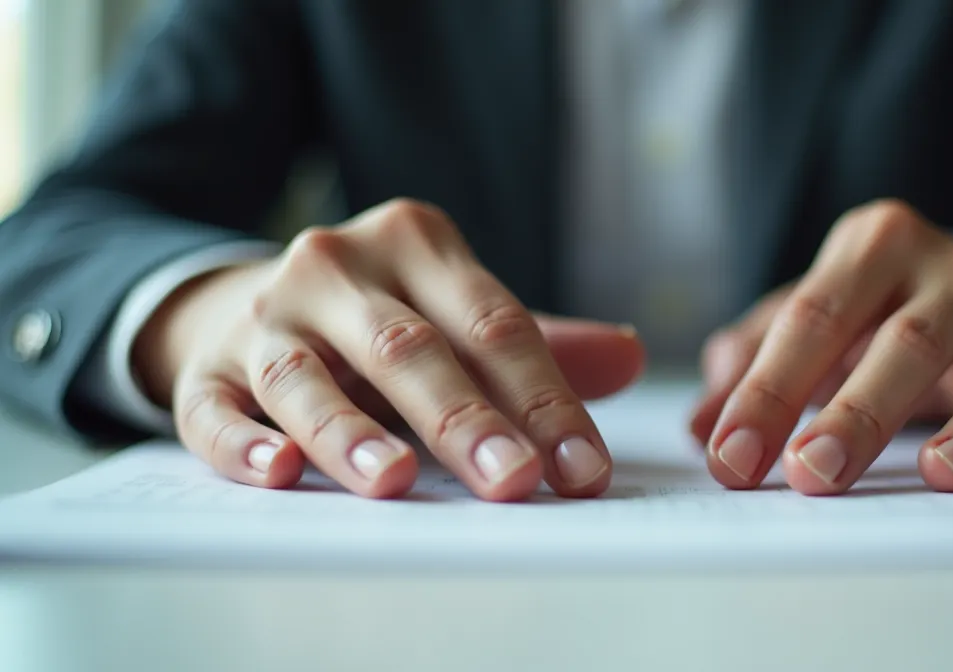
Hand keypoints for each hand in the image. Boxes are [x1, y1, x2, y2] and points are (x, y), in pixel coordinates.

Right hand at [134, 199, 644, 500]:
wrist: (245, 300)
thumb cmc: (380, 319)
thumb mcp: (456, 311)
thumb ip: (540, 342)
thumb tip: (631, 358)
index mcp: (415, 244)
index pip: (494, 325)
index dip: (544, 400)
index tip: (583, 468)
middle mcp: (337, 269)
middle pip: (409, 349)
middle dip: (466, 420)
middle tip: (515, 482)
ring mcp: (264, 318)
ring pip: (307, 377)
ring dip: (352, 433)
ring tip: (396, 480)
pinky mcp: (204, 370)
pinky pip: (214, 409)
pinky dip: (243, 443)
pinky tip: (278, 473)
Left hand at [689, 200, 952, 493]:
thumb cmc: (877, 311)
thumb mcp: (813, 315)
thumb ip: (752, 360)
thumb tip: (701, 426)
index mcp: (874, 248)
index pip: (812, 319)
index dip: (768, 391)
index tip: (731, 458)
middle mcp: (952, 271)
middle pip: (904, 343)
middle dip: (857, 414)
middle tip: (812, 474)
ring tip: (941, 473)